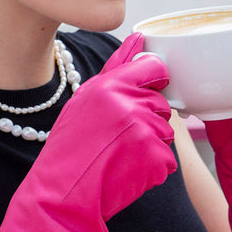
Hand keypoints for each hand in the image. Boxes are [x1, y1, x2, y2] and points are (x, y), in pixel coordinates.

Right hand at [41, 32, 176, 219]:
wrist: (63, 193)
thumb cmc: (70, 146)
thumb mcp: (85, 99)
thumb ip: (116, 68)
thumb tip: (138, 38)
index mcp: (110, 85)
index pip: (155, 68)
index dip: (152, 82)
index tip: (140, 97)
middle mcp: (129, 104)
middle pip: (162, 104)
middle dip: (146, 120)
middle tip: (117, 138)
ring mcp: (144, 132)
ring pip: (166, 132)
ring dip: (150, 145)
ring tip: (120, 155)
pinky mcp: (156, 160)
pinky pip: (167, 159)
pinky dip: (152, 168)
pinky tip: (127, 171)